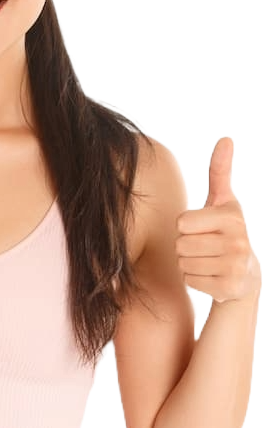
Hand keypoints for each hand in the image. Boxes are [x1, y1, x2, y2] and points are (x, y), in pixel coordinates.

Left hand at [176, 136, 261, 303]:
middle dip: (186, 246)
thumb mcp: (223, 200)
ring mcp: (236, 267)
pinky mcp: (230, 289)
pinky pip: (190, 280)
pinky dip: (195, 280)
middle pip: (181, 244)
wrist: (246, 275)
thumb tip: (226, 138)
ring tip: (209, 260)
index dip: (186, 226)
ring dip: (189, 262)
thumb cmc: (225, 230)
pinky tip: (212, 276)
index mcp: (233, 217)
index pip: (182, 222)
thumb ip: (220, 170)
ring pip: (184, 262)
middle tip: (206, 247)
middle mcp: (239, 242)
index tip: (204, 227)